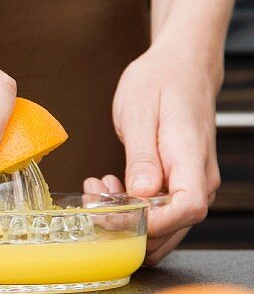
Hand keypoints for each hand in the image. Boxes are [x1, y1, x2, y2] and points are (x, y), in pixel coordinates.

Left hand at [85, 39, 221, 264]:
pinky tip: (110, 190)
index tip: (119, 213)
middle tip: (94, 201)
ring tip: (98, 190)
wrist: (182, 67)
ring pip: (164, 227)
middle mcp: (200, 178)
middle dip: (128, 225)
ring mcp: (193, 185)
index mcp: (191, 157)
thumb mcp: (139, 112)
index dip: (154, 222)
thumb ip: (142, 157)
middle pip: (173, 227)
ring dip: (126, 220)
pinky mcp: (180, 185)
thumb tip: (141, 193)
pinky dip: (132, 211)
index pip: (188, 208)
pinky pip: (160, 213)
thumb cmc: (161, 81)